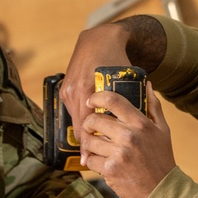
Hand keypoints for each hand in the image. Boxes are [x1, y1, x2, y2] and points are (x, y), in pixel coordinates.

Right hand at [60, 23, 131, 147]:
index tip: (91, 159)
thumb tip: (132, 127)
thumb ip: (127, 103)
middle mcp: (73, 90)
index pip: (84, 125)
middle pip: (77, 125)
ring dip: (83, 130)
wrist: (100, 38)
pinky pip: (72, 109)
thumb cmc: (116, 58)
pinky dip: (81, 118)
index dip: (88, 144)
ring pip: (74, 118)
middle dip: (85, 141)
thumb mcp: (125, 81)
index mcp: (86, 89)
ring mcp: (67, 89)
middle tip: (94, 157)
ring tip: (94, 144)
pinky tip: (90, 125)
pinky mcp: (65, 88)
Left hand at [79, 84, 174, 197]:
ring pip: (89, 141)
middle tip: (92, 129)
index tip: (92, 101)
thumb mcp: (163, 130)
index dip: (97, 97)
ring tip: (98, 148)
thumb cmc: (162, 159)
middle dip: (89, 124)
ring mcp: (118, 153)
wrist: (162, 190)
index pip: (113, 100)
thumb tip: (147, 85)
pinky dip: (92, 161)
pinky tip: (102, 162)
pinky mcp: (110, 169)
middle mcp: (129, 136)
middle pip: (94, 120)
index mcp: (140, 123)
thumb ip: (153, 106)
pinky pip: (90, 160)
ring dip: (90, 145)